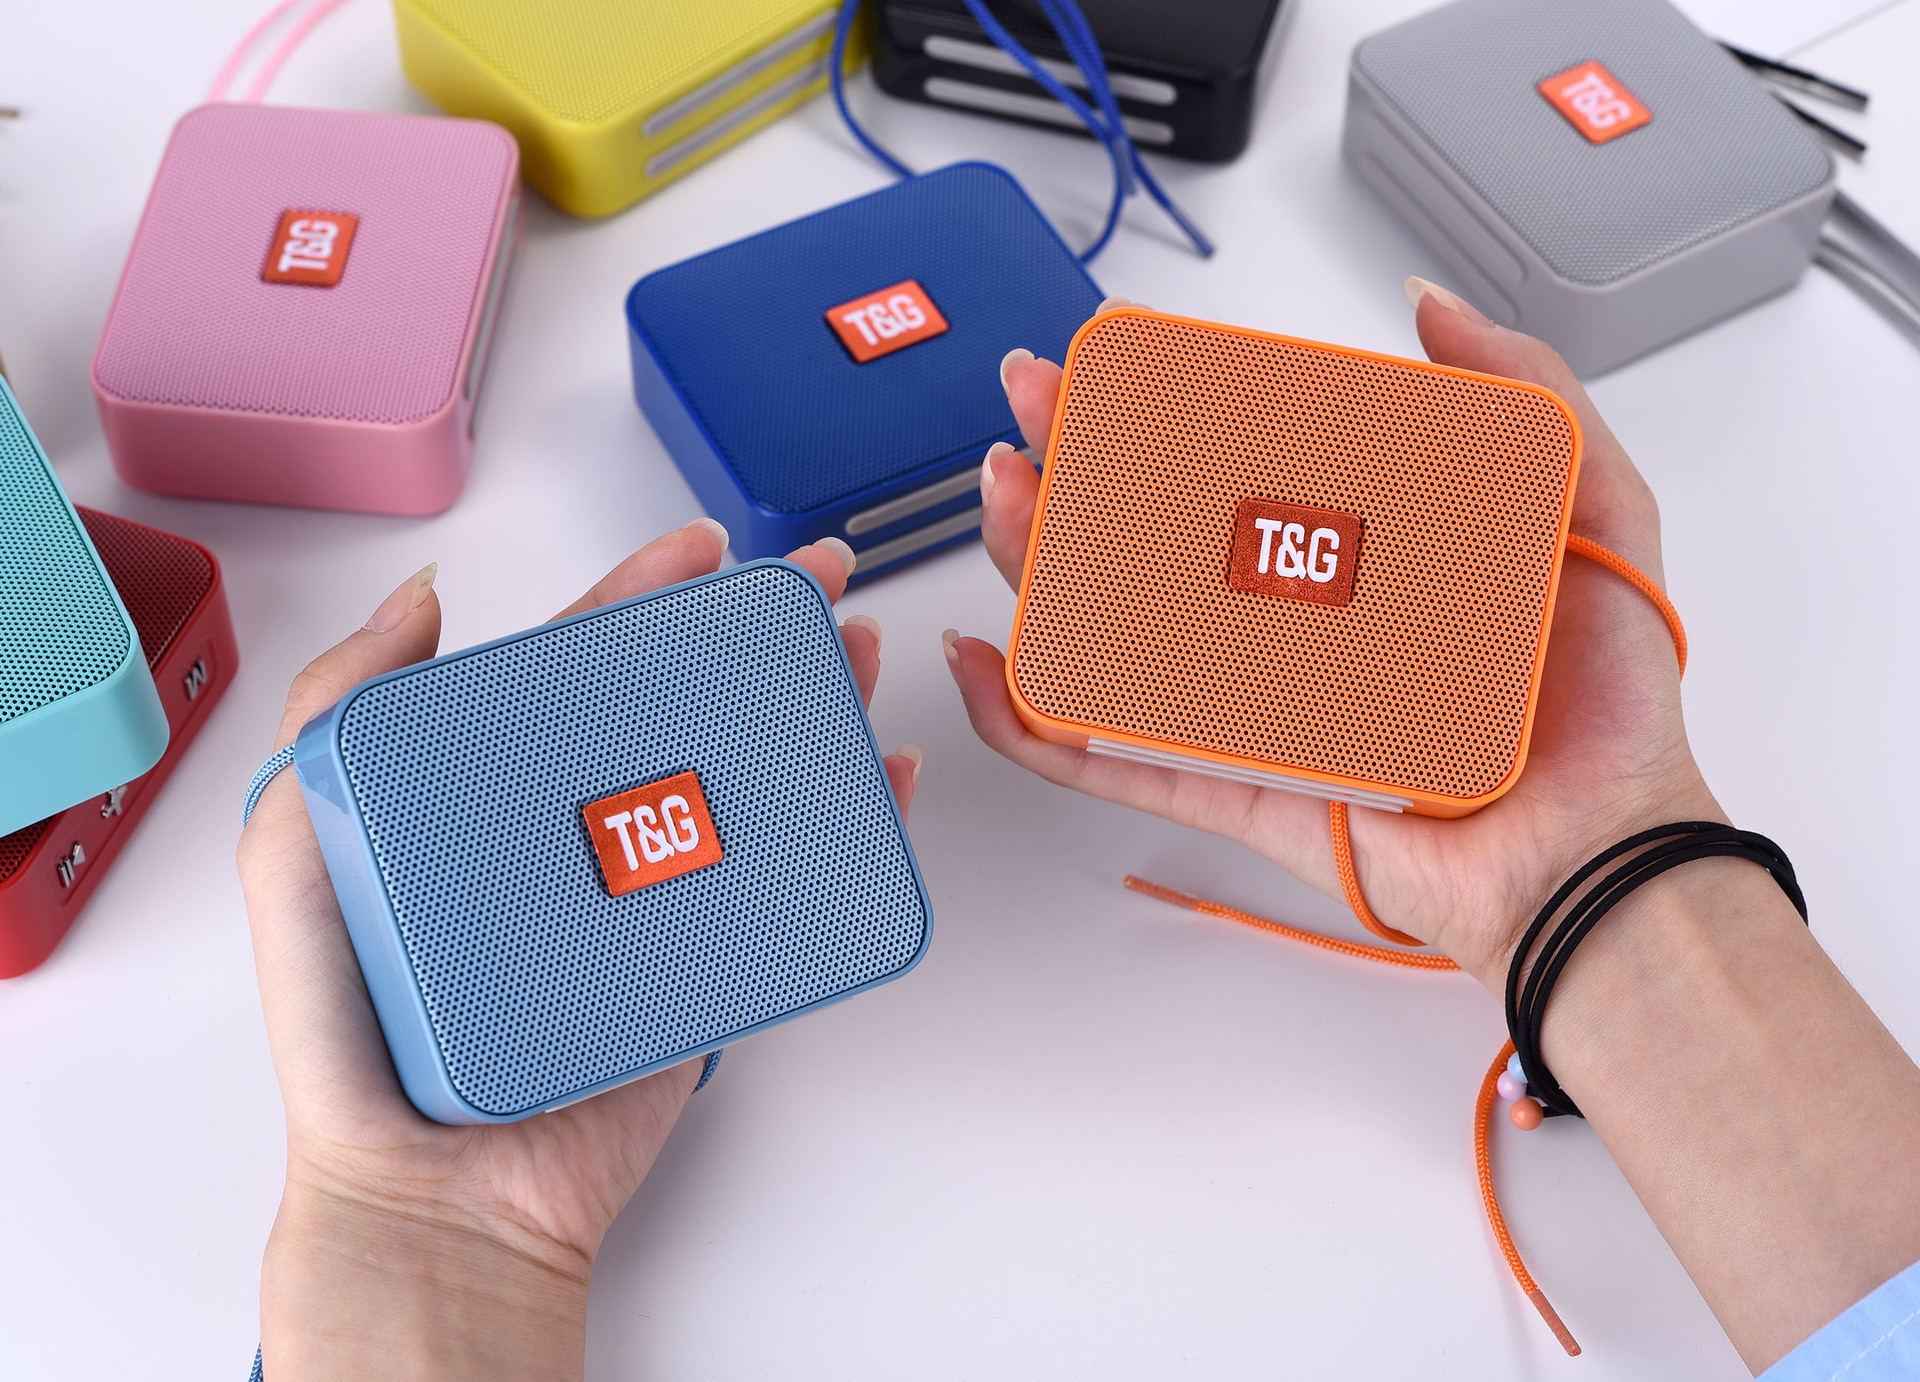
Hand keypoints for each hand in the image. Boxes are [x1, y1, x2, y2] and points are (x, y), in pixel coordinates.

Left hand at [237, 523, 920, 1380]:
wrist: (433, 1192)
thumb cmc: (351, 1039)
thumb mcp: (296, 852)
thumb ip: (332, 718)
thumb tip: (418, 602)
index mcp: (496, 795)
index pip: (582, 669)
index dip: (643, 595)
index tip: (698, 547)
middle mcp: (582, 833)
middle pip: (688, 709)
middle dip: (759, 634)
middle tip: (812, 582)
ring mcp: (649, 895)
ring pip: (750, 779)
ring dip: (815, 707)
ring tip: (852, 654)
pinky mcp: (703, 964)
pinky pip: (787, 884)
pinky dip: (848, 827)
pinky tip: (880, 778)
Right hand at [948, 285, 1718, 989]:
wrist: (1602, 858)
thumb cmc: (1605, 714)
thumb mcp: (1597, 513)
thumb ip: (1531, 398)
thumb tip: (1431, 308)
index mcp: (1352, 557)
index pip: (1228, 468)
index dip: (1157, 410)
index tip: (1111, 358)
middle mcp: (1288, 629)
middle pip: (1143, 540)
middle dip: (1066, 466)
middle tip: (1029, 409)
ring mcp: (1252, 710)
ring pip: (1108, 638)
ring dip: (1031, 569)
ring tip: (1002, 503)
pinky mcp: (1237, 791)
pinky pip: (1116, 764)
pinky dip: (1036, 727)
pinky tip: (989, 671)